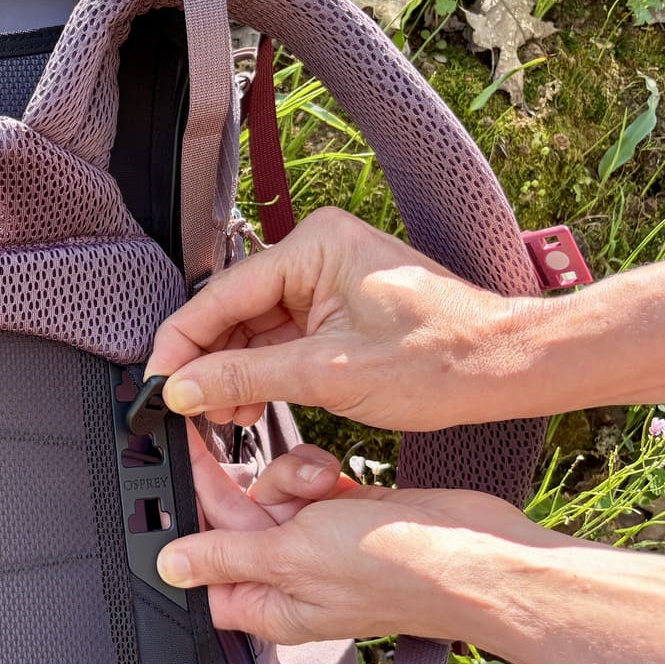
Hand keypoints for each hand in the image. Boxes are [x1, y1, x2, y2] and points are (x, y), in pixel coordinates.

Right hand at [146, 207, 530, 430]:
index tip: (157, 381)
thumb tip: (181, 387)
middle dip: (209, 364)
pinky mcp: (337, 304)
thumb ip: (244, 378)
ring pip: (253, 327)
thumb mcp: (327, 375)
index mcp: (312, 247)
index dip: (181, 344)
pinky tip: (252, 404)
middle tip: (190, 409)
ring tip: (225, 416)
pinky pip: (281, 335)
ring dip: (234, 373)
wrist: (507, 368)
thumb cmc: (443, 360)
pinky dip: (263, 371)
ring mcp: (327, 277)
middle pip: (233, 310)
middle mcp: (315, 251)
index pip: (221, 295)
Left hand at [166, 425, 556, 645]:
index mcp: (267, 603)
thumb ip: (226, 556)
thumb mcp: (292, 557)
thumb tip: (170, 568)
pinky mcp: (341, 512)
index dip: (185, 521)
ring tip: (319, 484)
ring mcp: (316, 542)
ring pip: (269, 492)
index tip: (174, 474)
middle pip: (232, 520)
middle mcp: (288, 576)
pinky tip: (336, 476)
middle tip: (224, 444)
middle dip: (241, 488)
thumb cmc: (395, 568)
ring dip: (287, 476)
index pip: (203, 564)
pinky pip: (304, 480)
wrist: (476, 552)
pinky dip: (314, 471)